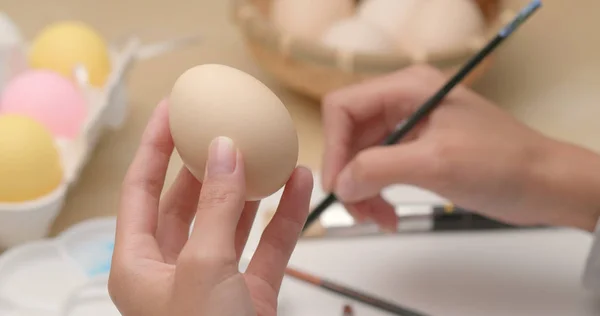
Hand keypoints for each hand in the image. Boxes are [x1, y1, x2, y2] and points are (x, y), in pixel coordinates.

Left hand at [108, 100, 312, 315]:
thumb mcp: (203, 269)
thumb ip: (216, 208)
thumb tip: (224, 152)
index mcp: (139, 265)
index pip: (141, 189)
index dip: (155, 146)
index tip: (172, 110)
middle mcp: (174, 269)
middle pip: (189, 200)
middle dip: (209, 161)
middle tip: (224, 123)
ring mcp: (215, 279)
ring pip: (234, 219)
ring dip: (253, 185)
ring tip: (267, 148)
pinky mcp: (251, 292)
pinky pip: (268, 244)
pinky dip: (285, 216)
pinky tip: (299, 185)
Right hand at [322, 65, 599, 231]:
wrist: (545, 184)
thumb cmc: (500, 164)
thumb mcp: (435, 163)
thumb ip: (379, 168)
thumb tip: (340, 183)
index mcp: (407, 87)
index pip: (343, 107)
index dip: (334, 146)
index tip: (338, 185)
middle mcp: (404, 101)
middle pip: (350, 135)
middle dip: (350, 175)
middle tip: (358, 211)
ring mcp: (410, 126)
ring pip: (362, 157)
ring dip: (363, 190)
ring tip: (378, 220)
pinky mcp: (417, 150)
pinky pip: (381, 170)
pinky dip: (378, 194)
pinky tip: (387, 217)